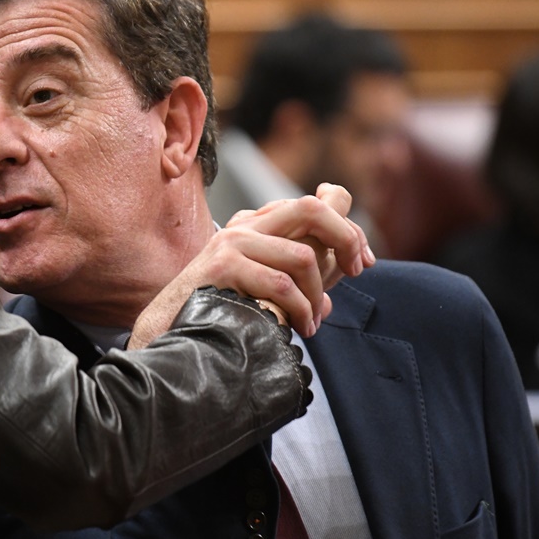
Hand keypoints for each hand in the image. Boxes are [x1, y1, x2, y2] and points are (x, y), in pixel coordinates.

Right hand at [129, 184, 373, 347]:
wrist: (175, 332)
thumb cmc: (223, 311)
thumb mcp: (271, 286)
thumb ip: (305, 274)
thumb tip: (344, 273)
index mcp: (258, 225)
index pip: (315, 206)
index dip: (348, 230)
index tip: (363, 262)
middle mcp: (246, 225)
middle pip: (312, 209)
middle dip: (346, 238)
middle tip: (356, 269)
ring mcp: (233, 242)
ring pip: (302, 255)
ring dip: (315, 295)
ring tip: (311, 323)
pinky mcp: (223, 264)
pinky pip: (281, 283)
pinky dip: (300, 310)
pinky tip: (298, 327)